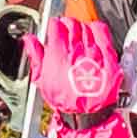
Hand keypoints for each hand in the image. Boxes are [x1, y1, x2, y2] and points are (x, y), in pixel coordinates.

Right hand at [26, 9, 122, 133]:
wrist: (87, 114)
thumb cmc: (65, 100)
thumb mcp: (42, 80)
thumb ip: (35, 55)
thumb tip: (28, 40)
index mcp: (58, 54)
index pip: (55, 25)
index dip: (53, 25)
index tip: (53, 28)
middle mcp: (76, 50)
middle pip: (71, 23)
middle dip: (66, 24)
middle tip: (65, 31)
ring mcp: (93, 51)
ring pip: (85, 26)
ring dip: (80, 27)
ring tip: (78, 35)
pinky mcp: (107, 55)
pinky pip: (102, 31)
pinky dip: (96, 29)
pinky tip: (92, 35)